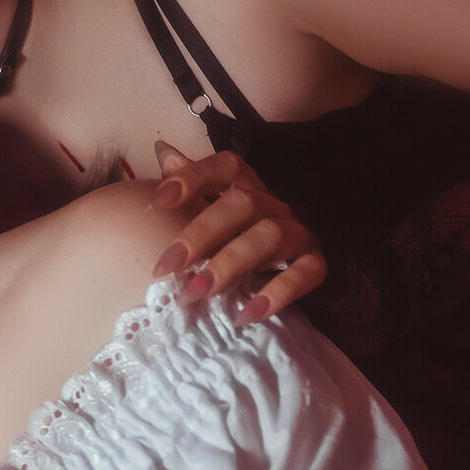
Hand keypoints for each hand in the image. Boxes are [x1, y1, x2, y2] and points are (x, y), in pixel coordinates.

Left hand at [148, 141, 326, 320]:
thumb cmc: (242, 236)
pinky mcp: (316, 263)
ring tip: (195, 294)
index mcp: (246, 187)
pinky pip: (304, 274)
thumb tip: (164, 153)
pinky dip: (276, 295)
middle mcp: (274, 204)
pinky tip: (243, 316)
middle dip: (200, 234)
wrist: (298, 264)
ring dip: (229, 265)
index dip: (191, 179)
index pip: (224, 167)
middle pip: (242, 204)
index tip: (153, 204)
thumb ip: (191, 186)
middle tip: (165, 267)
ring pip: (270, 235)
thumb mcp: (216, 211)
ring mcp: (298, 232)